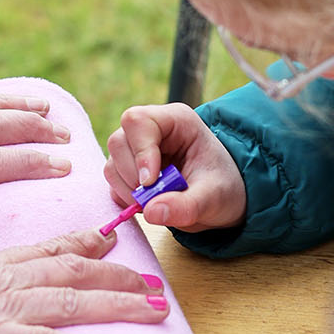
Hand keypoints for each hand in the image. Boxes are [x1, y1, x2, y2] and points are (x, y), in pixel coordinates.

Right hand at [0, 229, 168, 333]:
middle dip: (119, 278)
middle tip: (155, 285)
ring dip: (120, 305)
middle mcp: (3, 278)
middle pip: (73, 272)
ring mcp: (0, 306)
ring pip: (73, 301)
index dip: (83, 245)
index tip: (111, 242)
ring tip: (156, 311)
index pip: (46, 249)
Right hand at [104, 103, 246, 233]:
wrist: (220, 199)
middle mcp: (151, 130)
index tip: (150, 182)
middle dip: (133, 175)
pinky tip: (149, 204)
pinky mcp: (128, 170)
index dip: (140, 151)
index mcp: (175, 121)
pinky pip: (113, 183)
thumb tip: (152, 212)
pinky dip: (125, 199)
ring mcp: (135, 149)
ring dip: (128, 190)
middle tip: (155, 196)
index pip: (139, 121)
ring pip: (112, 164)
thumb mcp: (213, 198)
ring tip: (158, 200)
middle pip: (118, 141)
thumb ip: (186, 206)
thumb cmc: (222, 188)